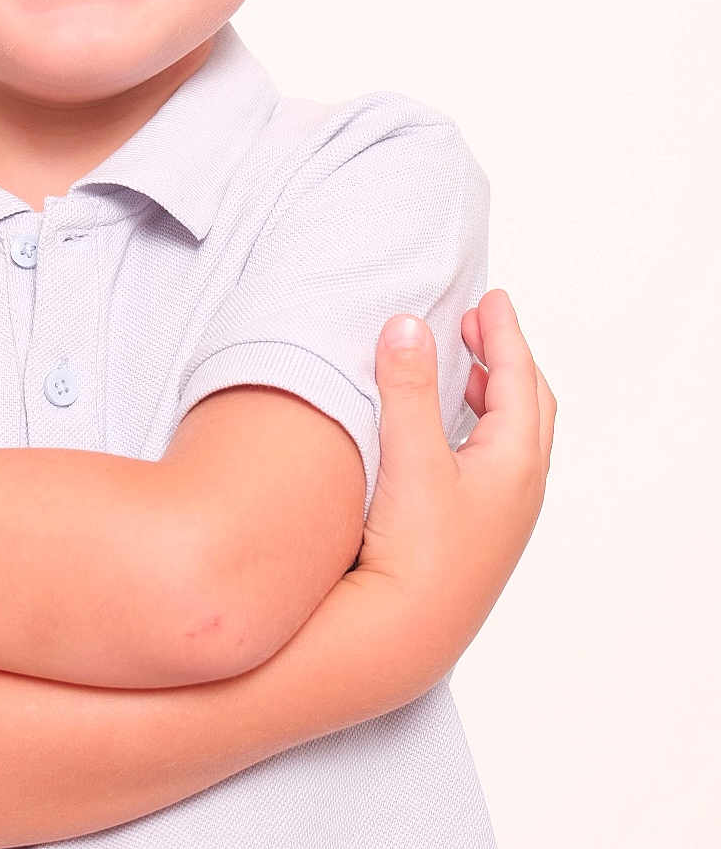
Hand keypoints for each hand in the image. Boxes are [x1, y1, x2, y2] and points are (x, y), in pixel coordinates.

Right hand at [352, 288, 555, 687]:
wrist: (408, 637)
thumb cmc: (419, 556)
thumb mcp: (411, 461)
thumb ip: (408, 390)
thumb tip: (407, 326)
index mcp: (516, 463)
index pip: (519, 379)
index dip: (504, 334)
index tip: (491, 299)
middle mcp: (518, 487)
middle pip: (529, 405)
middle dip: (506, 359)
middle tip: (477, 326)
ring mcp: (500, 514)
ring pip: (511, 437)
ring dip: (493, 394)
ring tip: (463, 371)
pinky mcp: (475, 532)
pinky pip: (491, 461)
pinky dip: (477, 428)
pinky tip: (444, 435)